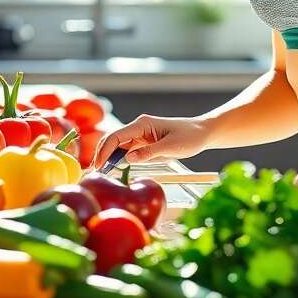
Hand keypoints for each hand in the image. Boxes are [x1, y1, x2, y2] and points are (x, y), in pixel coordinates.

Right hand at [90, 114, 211, 167]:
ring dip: (108, 158)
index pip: (116, 137)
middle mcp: (138, 128)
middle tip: (94, 173)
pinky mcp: (144, 143)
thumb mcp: (171, 147)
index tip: (99, 167)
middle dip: (101, 155)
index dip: (104, 151)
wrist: (203, 132)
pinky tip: (113, 169)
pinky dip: (118, 159)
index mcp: (142, 124)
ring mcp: (140, 135)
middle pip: (113, 140)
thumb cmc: (190, 136)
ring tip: (101, 173)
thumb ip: (149, 153)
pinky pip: (127, 151)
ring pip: (118, 146)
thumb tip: (128, 159)